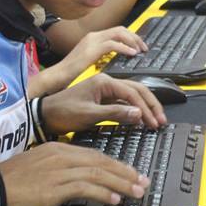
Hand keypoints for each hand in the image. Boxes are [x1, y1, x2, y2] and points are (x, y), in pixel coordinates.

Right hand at [0, 142, 150, 205]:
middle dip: (125, 172)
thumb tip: (83, 180)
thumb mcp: (40, 166)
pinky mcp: (54, 187)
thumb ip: (62, 169)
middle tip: (143, 182)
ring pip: (98, 173)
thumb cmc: (13, 179)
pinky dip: (102, 193)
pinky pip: (85, 187)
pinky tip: (113, 200)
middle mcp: (62, 155)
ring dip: (120, 183)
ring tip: (135, 192)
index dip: (117, 164)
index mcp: (60, 148)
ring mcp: (59, 170)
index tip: (132, 173)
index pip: (95, 154)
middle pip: (102, 161)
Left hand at [40, 73, 165, 134]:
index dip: (146, 108)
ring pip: (132, 95)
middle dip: (151, 105)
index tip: (154, 123)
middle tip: (161, 121)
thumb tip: (138, 113)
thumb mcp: (89, 114)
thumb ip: (115, 113)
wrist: (44, 114)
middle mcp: (106, 83)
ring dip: (145, 107)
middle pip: (137, 90)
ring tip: (155, 120)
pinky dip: (134, 109)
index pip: (133, 93)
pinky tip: (140, 118)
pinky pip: (123, 101)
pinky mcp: (102, 99)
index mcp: (104, 82)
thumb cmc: (62, 112)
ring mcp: (104, 90)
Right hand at [42, 27, 147, 92]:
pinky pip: (113, 44)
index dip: (130, 37)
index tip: (139, 46)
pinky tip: (132, 54)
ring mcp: (92, 41)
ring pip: (119, 33)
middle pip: (121, 29)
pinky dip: (125, 48)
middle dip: (135, 37)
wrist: (56, 77)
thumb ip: (100, 55)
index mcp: (92, 38)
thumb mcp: (88, 60)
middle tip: (144, 48)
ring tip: (140, 51)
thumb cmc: (70, 73)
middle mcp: (93, 36)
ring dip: (133, 41)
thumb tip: (113, 57)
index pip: (116, 31)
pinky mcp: (91, 49)